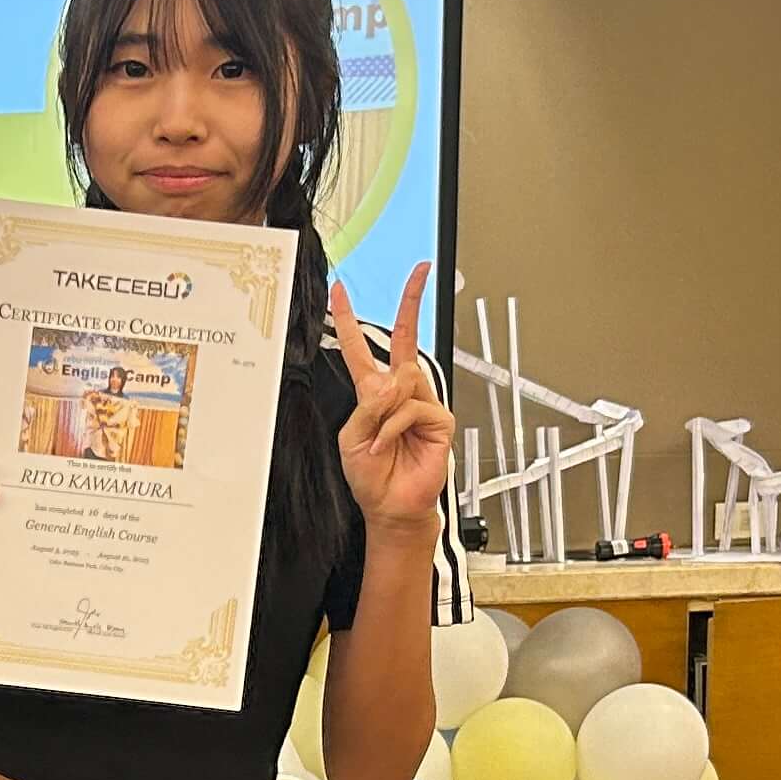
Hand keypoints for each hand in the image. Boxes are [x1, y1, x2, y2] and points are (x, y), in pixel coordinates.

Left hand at [331, 262, 456, 533]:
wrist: (392, 507)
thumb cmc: (371, 476)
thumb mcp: (352, 437)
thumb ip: (367, 406)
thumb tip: (392, 383)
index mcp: (372, 393)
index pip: (360, 348)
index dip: (348, 319)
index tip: (340, 290)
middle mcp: (399, 392)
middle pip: (405, 338)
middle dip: (411, 302)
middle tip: (419, 272)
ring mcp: (422, 403)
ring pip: (403, 379)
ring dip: (385, 409)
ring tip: (380, 438)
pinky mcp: (439, 419)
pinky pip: (413, 407)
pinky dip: (395, 427)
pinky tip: (389, 444)